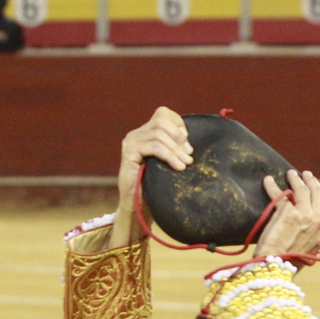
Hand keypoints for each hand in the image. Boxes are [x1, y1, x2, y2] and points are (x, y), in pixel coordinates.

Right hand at [106, 106, 192, 247]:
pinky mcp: (129, 153)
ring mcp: (131, 142)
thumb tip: (190, 145)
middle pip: (161, 121)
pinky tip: (177, 167)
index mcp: (146, 132)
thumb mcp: (168, 163)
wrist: (137, 205)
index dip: (178, 124)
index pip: (163, 113)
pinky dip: (168, 155)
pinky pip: (153, 147)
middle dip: (179, 137)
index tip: (188, 144)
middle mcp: (136, 134)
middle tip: (189, 155)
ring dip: (176, 149)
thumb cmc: (155, 185)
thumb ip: (175, 149)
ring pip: (158, 134)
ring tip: (186, 163)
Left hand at [255, 169, 319, 259]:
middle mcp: (319, 219)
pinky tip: (268, 180)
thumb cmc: (293, 261)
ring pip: (302, 188)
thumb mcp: (314, 246)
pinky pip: (280, 193)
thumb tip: (311, 218)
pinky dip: (271, 185)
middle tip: (306, 175)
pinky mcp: (287, 211)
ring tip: (291, 174)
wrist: (278, 266)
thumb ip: (316, 230)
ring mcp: (304, 213)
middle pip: (318, 192)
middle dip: (312, 181)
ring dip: (296, 178)